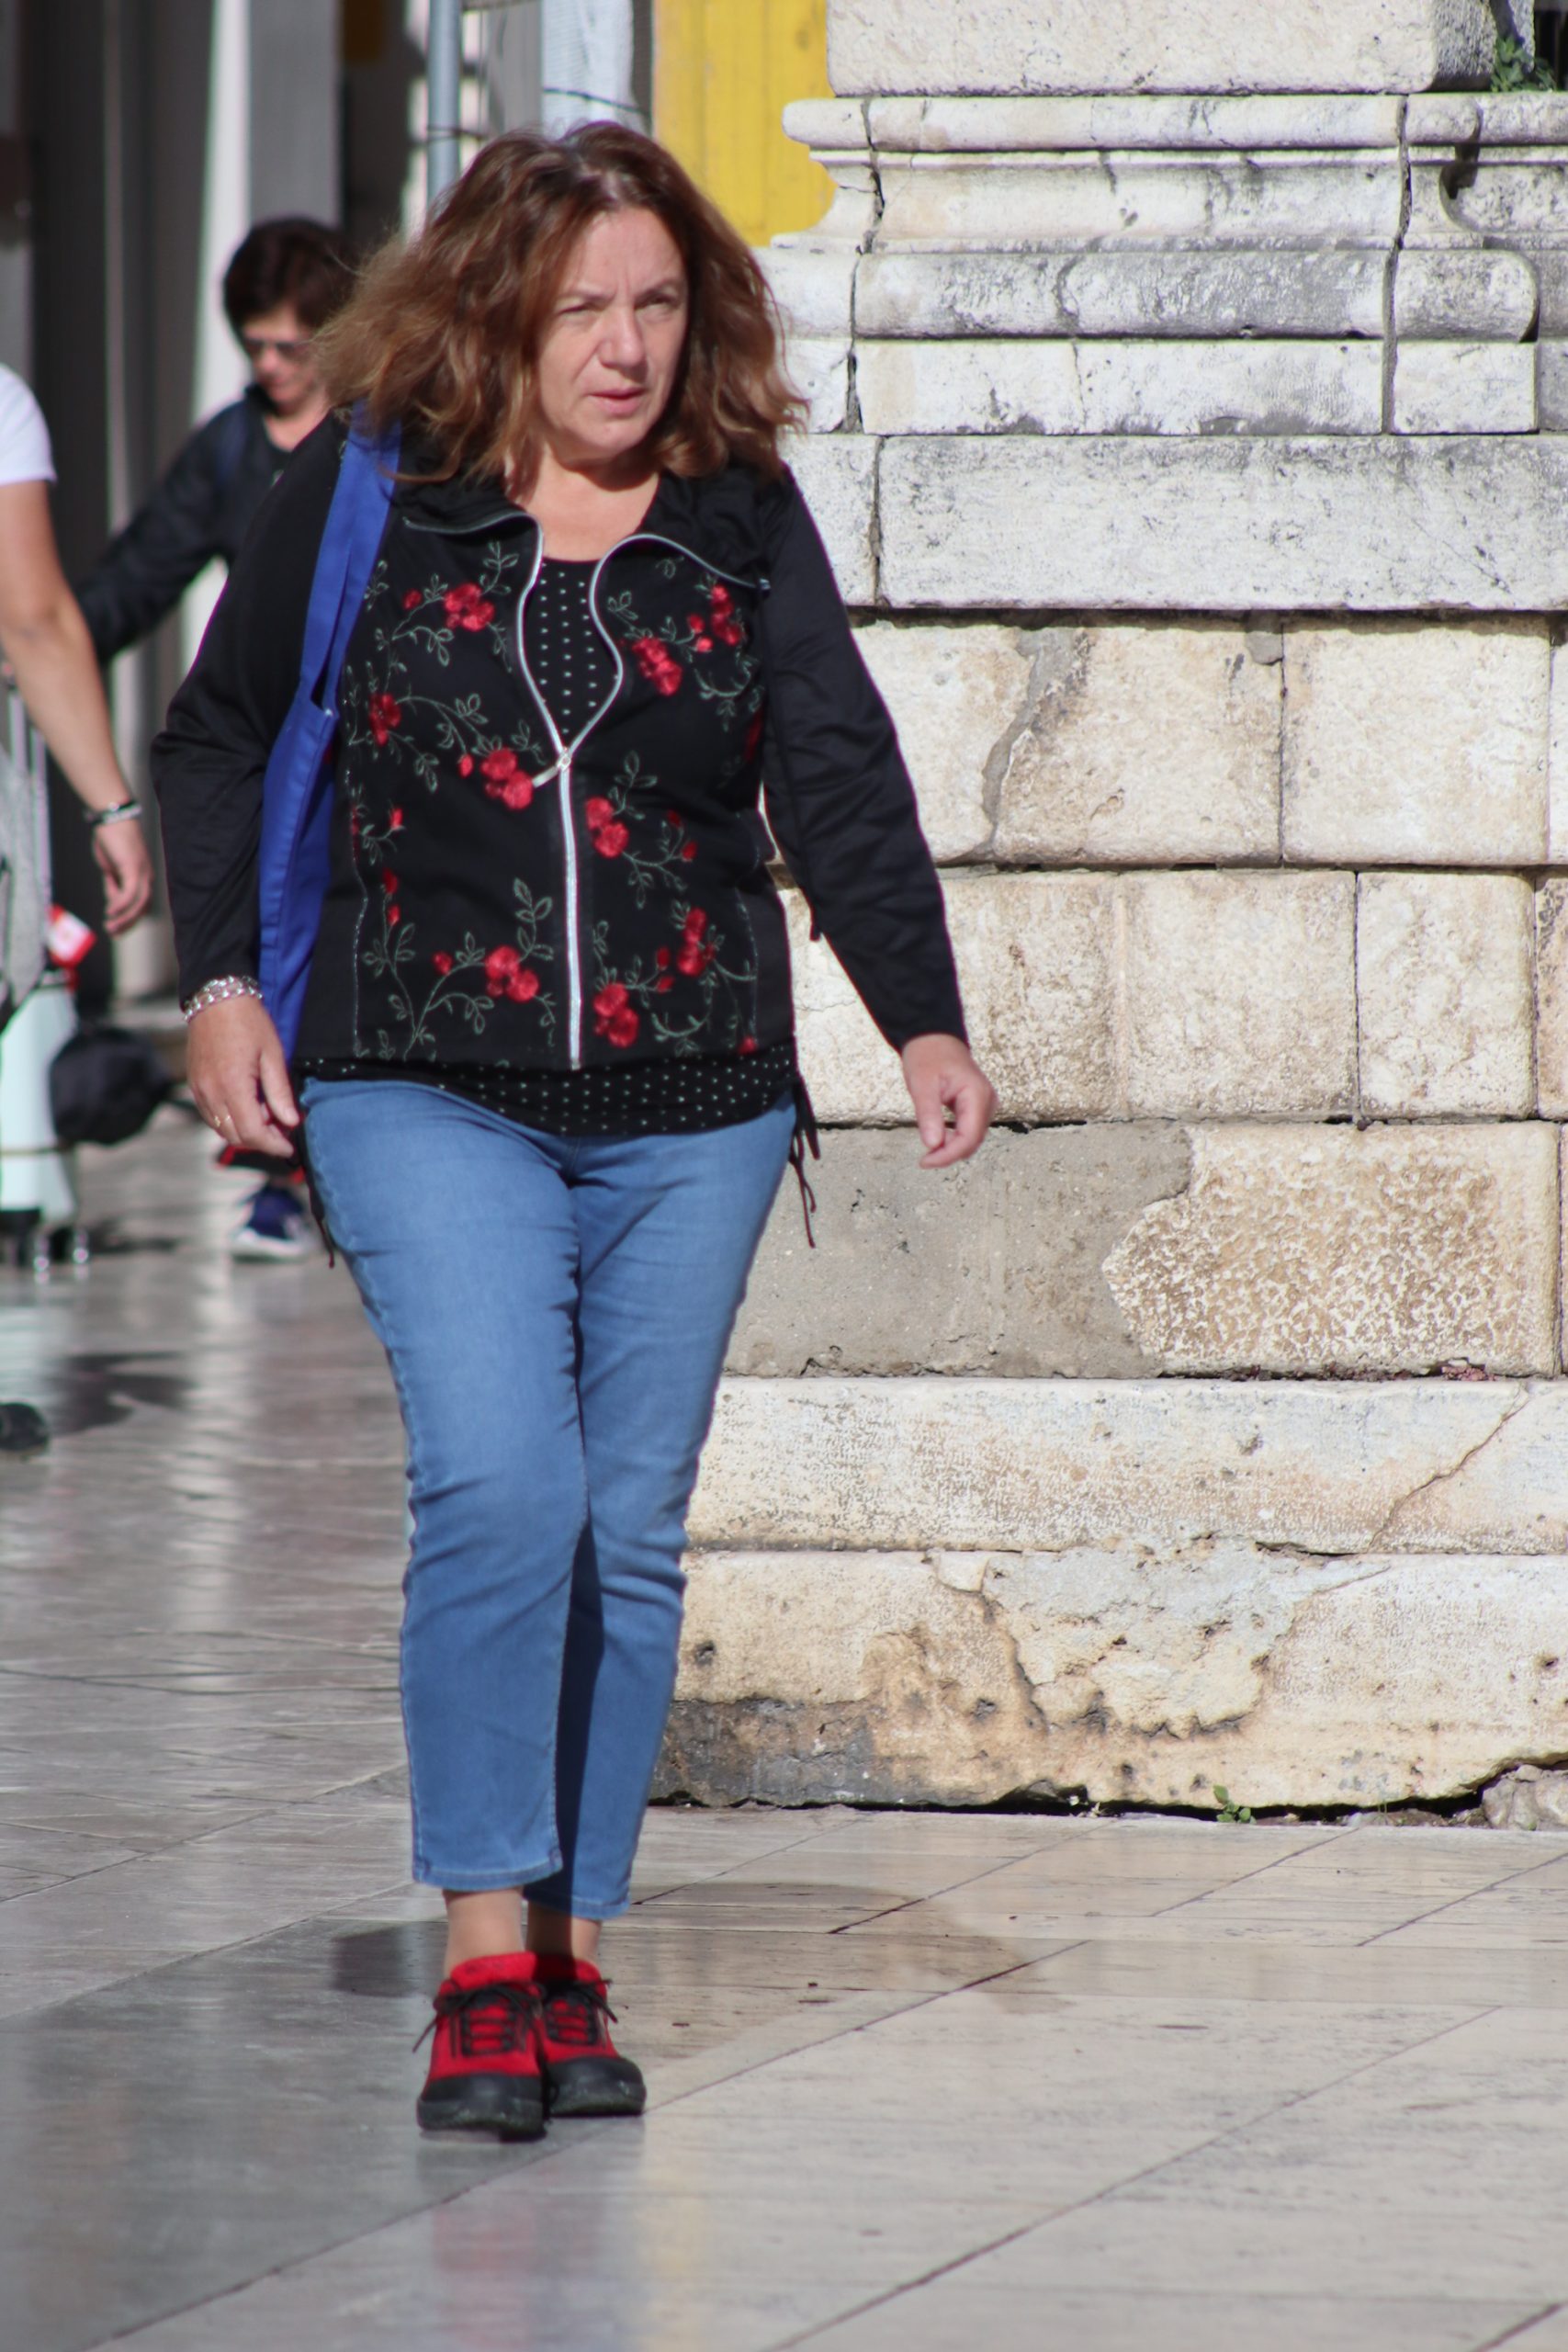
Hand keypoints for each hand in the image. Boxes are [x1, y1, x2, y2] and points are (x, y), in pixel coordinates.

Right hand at [90, 817, 153, 933]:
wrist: (112, 818)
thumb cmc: (111, 839)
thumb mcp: (111, 867)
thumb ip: (113, 884)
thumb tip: (113, 901)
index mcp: (142, 876)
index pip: (141, 903)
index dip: (130, 919)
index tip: (118, 930)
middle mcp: (147, 876)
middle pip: (142, 906)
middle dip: (128, 922)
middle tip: (114, 933)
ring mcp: (143, 872)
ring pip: (138, 903)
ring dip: (124, 917)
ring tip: (110, 926)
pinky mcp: (134, 868)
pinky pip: (129, 892)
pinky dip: (120, 904)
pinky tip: (110, 911)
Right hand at [186, 994, 299, 1158]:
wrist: (216, 998)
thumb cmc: (248, 1022)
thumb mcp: (273, 1055)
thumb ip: (280, 1092)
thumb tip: (291, 1122)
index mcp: (233, 1086)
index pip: (252, 1133)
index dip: (273, 1145)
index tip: (289, 1147)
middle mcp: (211, 1093)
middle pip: (236, 1137)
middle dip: (262, 1140)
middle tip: (282, 1129)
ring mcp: (199, 1090)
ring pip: (223, 1129)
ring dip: (246, 1131)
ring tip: (267, 1115)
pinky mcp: (195, 1086)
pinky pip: (212, 1117)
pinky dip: (230, 1121)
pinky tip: (247, 1107)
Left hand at [900, 1032, 995, 1167]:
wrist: (933, 1038)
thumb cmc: (927, 1057)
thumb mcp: (922, 1085)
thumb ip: (929, 1115)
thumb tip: (933, 1145)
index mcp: (977, 1094)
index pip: (969, 1137)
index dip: (948, 1155)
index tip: (925, 1162)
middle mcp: (987, 1101)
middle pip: (972, 1141)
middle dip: (949, 1153)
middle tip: (924, 1158)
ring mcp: (985, 1104)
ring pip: (972, 1138)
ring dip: (951, 1147)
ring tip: (929, 1144)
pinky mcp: (979, 1106)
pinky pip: (970, 1130)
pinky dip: (954, 1139)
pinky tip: (937, 1136)